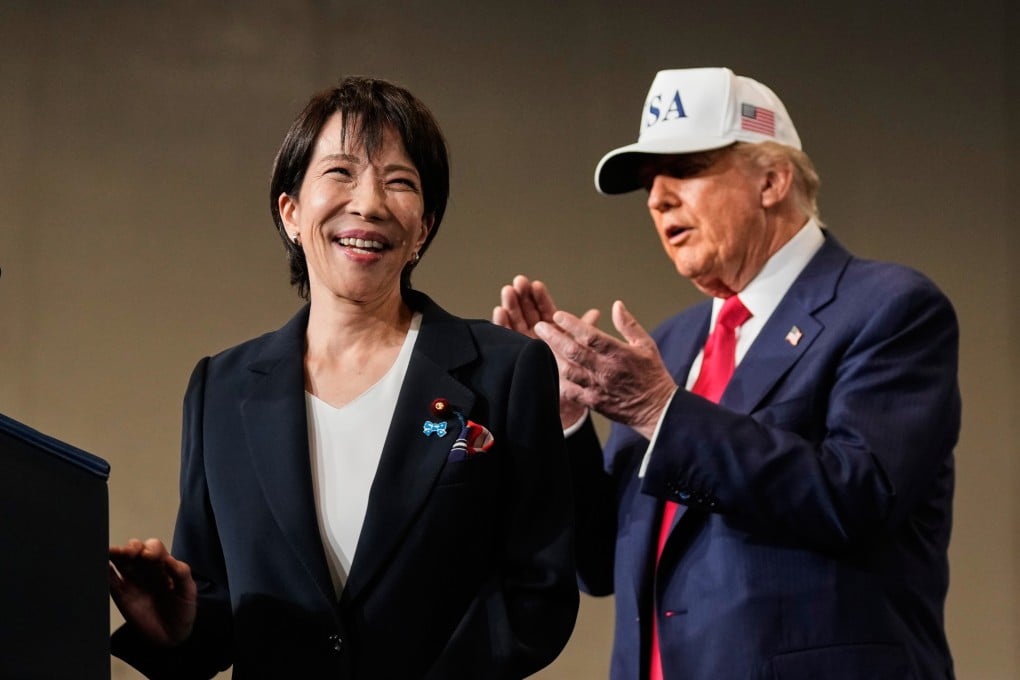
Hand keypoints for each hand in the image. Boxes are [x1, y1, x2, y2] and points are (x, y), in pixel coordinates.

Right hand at [109, 538, 196, 646]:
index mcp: (164, 565)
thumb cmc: (182, 611)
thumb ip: (182, 575)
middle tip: (129, 553)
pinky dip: (105, 571)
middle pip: (135, 550)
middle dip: (131, 547)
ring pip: (121, 561)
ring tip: (110, 551)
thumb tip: (171, 559)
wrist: (171, 637)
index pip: (154, 548)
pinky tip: (102, 565)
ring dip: (115, 554)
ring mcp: (132, 581)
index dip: (150, 548)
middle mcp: (146, 569)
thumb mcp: (188, 592)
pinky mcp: (121, 595)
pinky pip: (110, 580)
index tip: (148, 556)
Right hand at [494, 275, 599, 427]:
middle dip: (522, 296)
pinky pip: (507, 337)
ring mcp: (524, 344)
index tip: (535, 284)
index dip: (540, 297)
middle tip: (518, 283)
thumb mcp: (583, 349)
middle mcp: (536, 335)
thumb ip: (584, 331)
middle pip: (527, 312)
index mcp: (552, 330)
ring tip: (508, 292)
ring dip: (511, 306)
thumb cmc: (576, 372)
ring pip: (515, 322)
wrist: (567, 400)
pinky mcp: (514, 354)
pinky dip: (502, 324)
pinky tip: (499, 311)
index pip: (544, 309)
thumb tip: (596, 313)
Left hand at [534, 300, 676, 438]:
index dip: (572, 324)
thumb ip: (628, 324)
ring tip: (538, 345)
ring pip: (567, 370)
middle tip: (539, 326)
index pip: (591, 336)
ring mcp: (598, 387)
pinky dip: (556, 380)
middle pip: (574, 351)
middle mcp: (606, 370)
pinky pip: (569, 391)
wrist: (657, 410)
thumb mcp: (646, 344)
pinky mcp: (592, 402)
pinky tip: (546, 370)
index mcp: (619, 354)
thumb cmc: (651, 374)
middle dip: (553, 337)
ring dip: (551, 356)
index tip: (558, 315)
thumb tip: (616, 305)